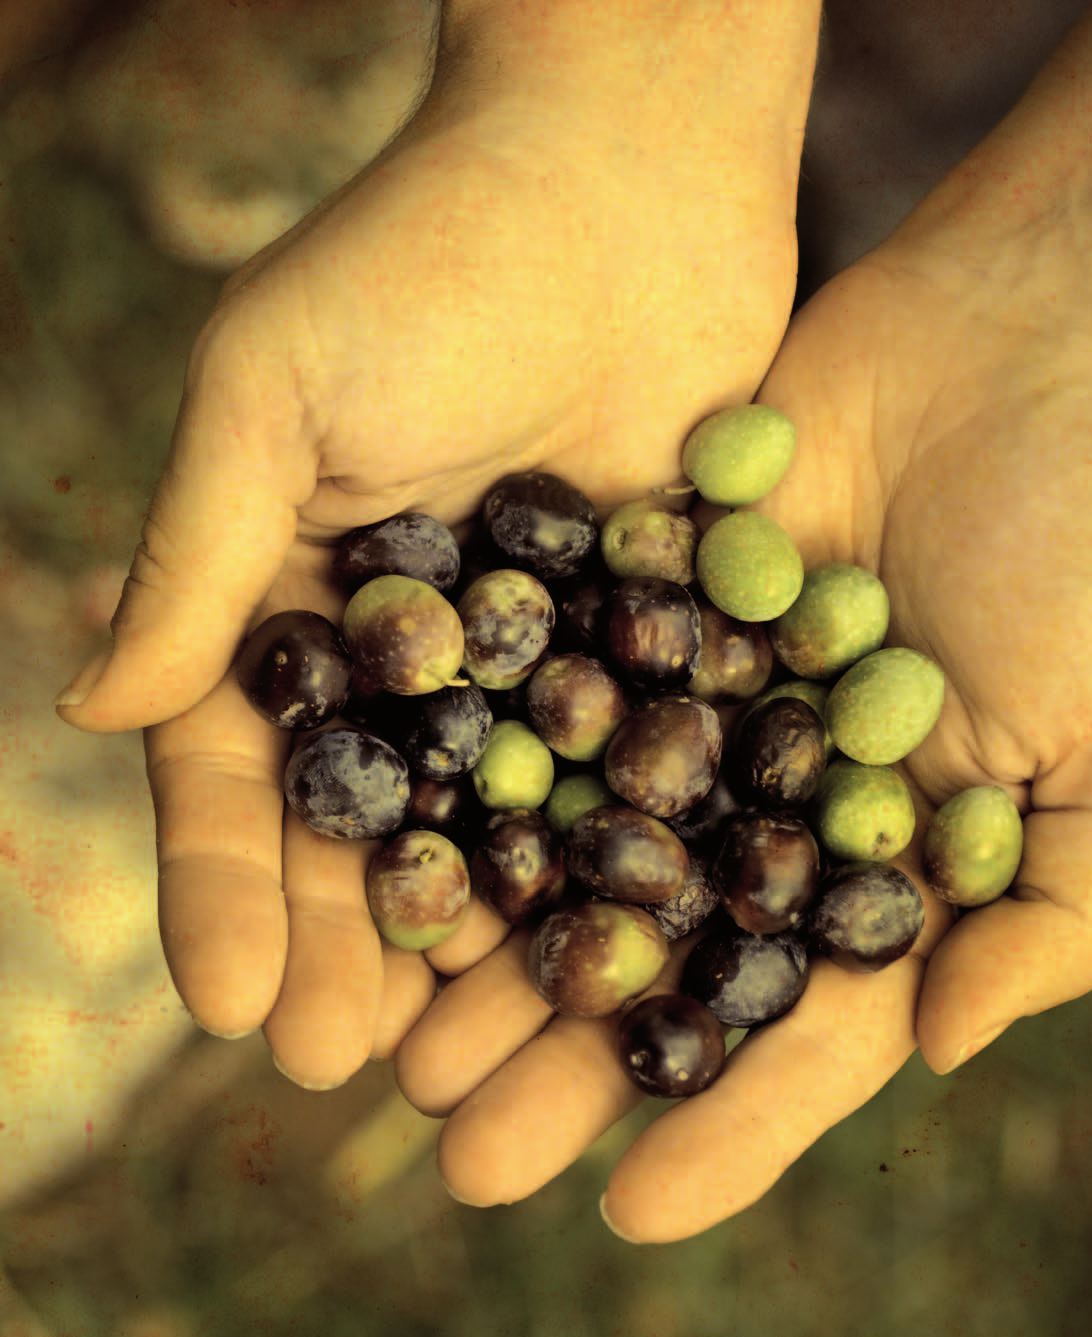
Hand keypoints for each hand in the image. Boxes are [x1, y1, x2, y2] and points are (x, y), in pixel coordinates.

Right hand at [53, 2, 811, 1088]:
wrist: (625, 173)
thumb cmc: (427, 254)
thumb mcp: (275, 388)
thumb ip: (199, 555)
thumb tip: (92, 703)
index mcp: (299, 602)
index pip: (248, 771)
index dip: (231, 888)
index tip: (232, 1004)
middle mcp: (416, 653)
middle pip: (373, 829)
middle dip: (350, 946)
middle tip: (344, 1065)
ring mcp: (539, 660)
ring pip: (499, 831)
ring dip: (477, 944)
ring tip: (459, 1061)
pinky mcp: (656, 645)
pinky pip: (630, 775)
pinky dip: (616, 867)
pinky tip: (611, 959)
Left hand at [399, 152, 1091, 1242]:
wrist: (1048, 333)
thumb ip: (1048, 913)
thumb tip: (938, 1048)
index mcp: (894, 858)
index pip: (805, 1017)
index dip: (728, 1119)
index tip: (630, 1210)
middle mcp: (783, 794)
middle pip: (662, 947)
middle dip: (570, 1053)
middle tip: (462, 1151)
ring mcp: (707, 698)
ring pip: (583, 841)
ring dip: (497, 936)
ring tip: (402, 1034)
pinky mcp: (647, 595)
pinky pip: (555, 694)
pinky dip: (480, 768)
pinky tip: (398, 840)